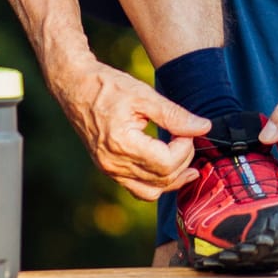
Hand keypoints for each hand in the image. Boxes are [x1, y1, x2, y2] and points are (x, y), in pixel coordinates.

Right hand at [55, 58, 211, 200]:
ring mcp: (108, 169)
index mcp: (122, 144)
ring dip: (173, 178)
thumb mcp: (144, 95)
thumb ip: (175, 115)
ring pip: (150, 191)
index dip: (186, 148)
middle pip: (162, 179)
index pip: (166, 163)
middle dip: (183, 161)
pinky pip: (137, 187)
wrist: (74, 86)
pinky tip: (167, 167)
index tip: (189, 130)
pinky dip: (156, 181)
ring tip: (187, 160)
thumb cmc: (106, 86)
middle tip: (188, 137)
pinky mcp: (107, 168)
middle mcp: (113, 163)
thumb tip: (203, 127)